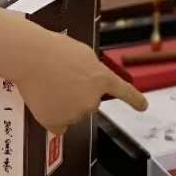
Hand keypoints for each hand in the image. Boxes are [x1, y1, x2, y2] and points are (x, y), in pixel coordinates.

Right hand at [14, 26, 147, 133]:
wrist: (32, 57)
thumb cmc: (53, 50)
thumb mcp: (83, 54)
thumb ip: (92, 71)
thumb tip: (88, 83)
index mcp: (102, 78)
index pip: (124, 91)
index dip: (135, 100)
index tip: (143, 106)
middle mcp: (93, 99)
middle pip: (89, 103)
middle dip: (78, 94)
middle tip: (61, 78)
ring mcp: (76, 113)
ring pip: (72, 114)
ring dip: (64, 104)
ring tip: (49, 85)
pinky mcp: (58, 122)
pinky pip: (58, 125)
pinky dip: (53, 118)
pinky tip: (45, 103)